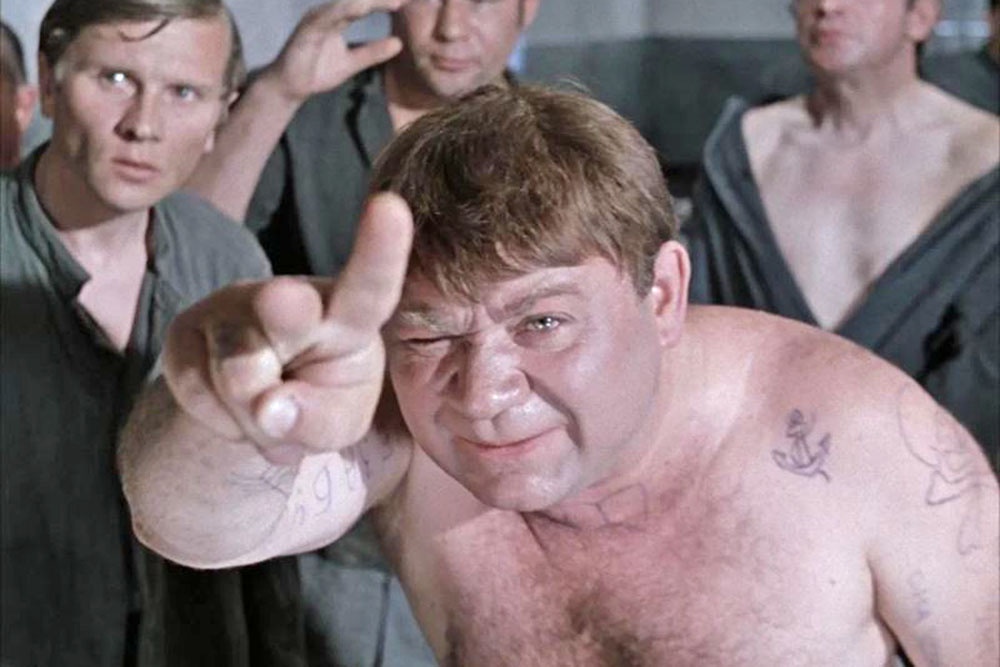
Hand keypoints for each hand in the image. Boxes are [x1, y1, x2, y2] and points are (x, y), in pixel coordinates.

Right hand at [162, 193, 413, 463]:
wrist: (256, 402)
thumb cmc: (319, 400)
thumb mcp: (338, 427)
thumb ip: (319, 423)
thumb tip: (267, 409)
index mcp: (349, 315)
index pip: (369, 288)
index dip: (381, 250)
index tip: (390, 208)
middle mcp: (293, 296)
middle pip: (286, 310)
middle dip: (286, 308)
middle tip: (288, 300)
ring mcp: (233, 308)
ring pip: (237, 375)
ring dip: (253, 419)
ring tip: (269, 415)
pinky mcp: (185, 330)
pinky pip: (197, 392)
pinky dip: (221, 422)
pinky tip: (235, 409)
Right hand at [261, 0, 408, 103]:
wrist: (290, 87)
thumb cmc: (317, 71)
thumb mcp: (352, 63)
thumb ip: (373, 52)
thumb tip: (399, 43)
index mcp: (339, 19)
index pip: (365, 6)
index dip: (384, 2)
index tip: (404, 2)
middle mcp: (327, 15)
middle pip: (355, 1)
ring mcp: (315, 20)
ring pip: (341, 6)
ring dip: (362, 1)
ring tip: (380, 1)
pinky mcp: (305, 31)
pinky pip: (323, 19)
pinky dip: (339, 12)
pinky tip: (357, 9)